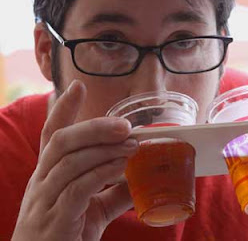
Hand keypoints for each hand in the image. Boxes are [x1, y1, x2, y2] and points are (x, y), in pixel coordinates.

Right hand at [12, 80, 137, 240]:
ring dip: (104, 149)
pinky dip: (102, 173)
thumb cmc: (66, 235)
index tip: (77, 86)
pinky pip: (78, 187)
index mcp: (49, 175)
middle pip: (62, 141)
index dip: (63, 109)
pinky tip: (121, 167)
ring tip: (132, 145)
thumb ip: (114, 191)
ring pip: (70, 161)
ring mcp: (46, 199)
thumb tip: (141, 175)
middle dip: (94, 127)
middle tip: (125, 125)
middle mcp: (43, 182)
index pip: (51, 134)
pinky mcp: (56, 218)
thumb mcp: (92, 209)